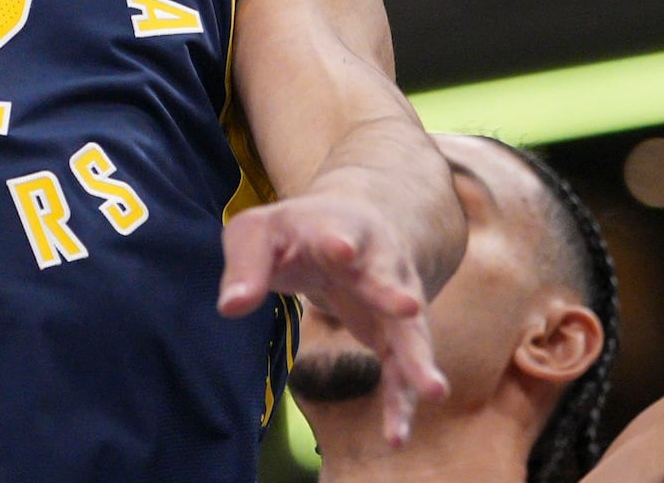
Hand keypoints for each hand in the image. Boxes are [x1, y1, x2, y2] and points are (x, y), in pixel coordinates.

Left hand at [221, 189, 447, 444]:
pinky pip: (401, 369)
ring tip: (432, 391)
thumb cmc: (296, 234)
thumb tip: (230, 307)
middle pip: (388, 281)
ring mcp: (395, 299)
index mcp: (338, 229)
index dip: (339, 242)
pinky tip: (396, 435)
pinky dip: (401, 399)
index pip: (338, 234)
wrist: (349, 230)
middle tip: (408, 308)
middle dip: (395, 297)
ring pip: (408, 331)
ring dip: (418, 360)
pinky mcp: (396, 333)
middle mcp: (378, 262)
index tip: (343, 249)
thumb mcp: (259, 237)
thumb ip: (245, 268)